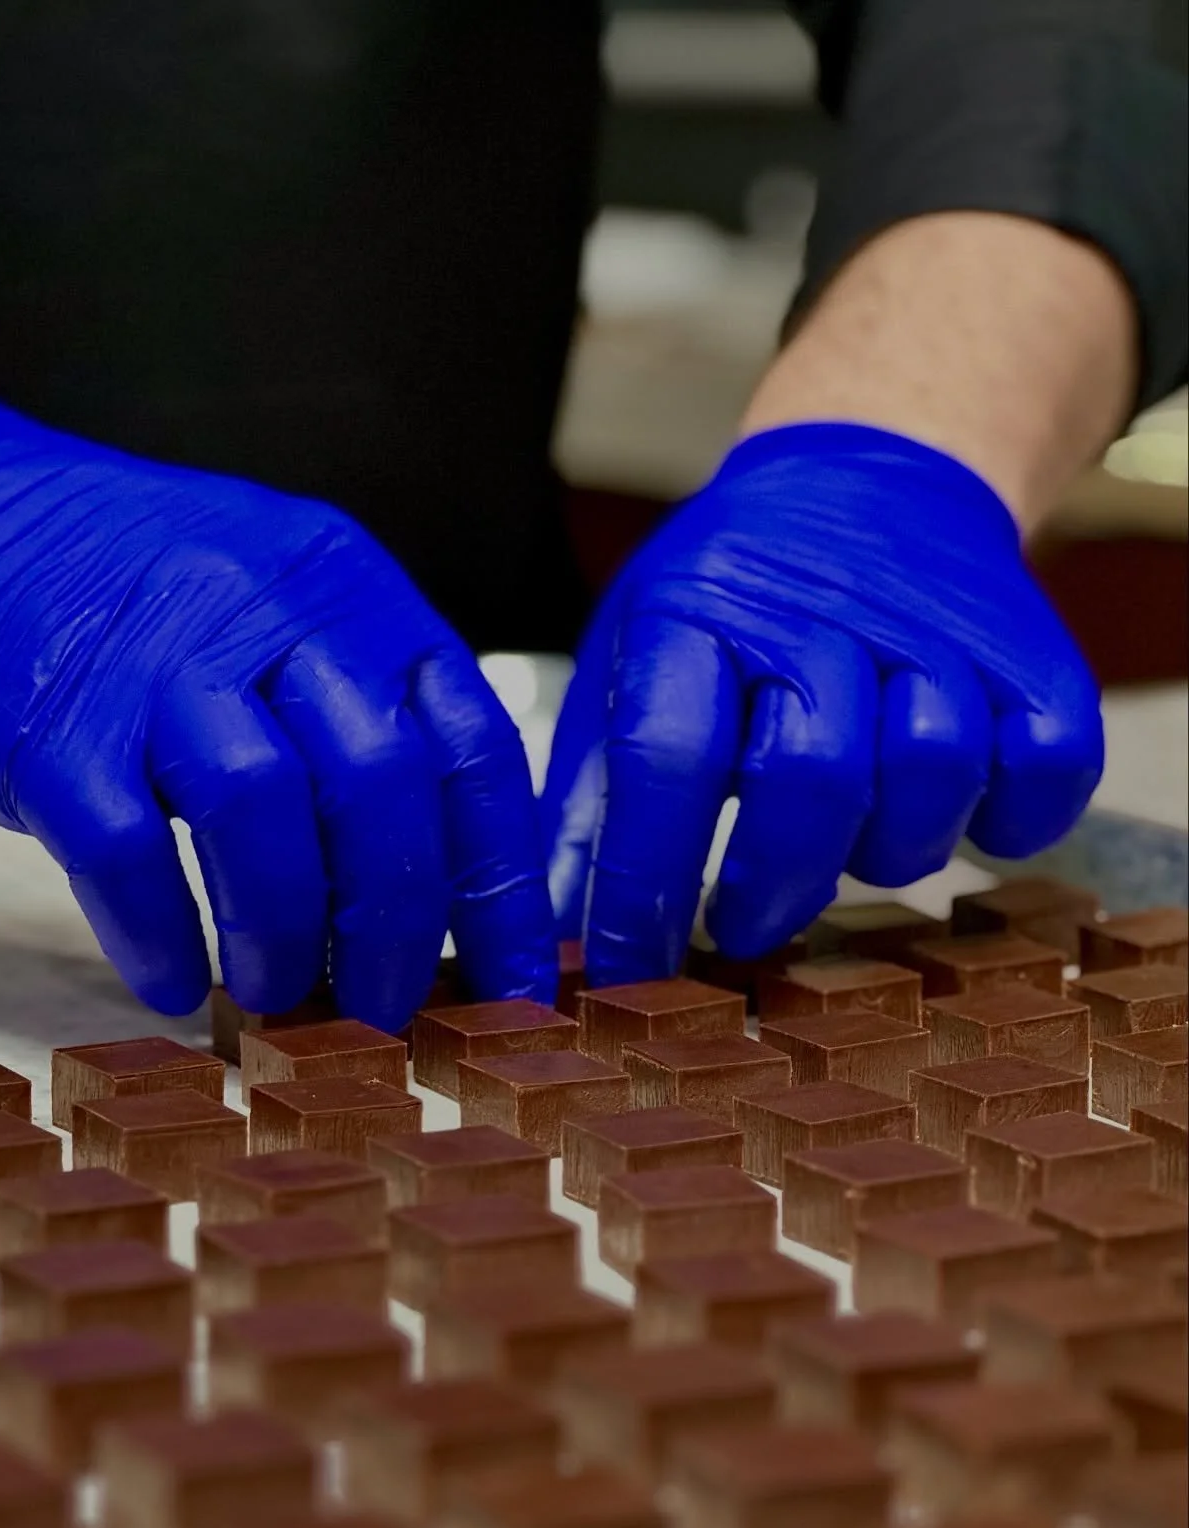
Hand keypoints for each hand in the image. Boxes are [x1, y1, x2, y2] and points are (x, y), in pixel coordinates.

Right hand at [0, 393, 555, 1025]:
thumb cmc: (117, 588)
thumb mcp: (270, 607)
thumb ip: (351, 713)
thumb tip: (428, 883)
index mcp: (342, 589)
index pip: (469, 745)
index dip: (503, 886)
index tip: (510, 987)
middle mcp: (261, 610)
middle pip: (378, 786)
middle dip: (396, 927)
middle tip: (380, 1009)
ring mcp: (150, 663)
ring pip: (259, 812)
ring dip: (281, 933)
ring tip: (273, 994)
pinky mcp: (48, 723)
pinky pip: (123, 850)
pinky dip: (158, 934)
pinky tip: (170, 979)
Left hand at [542, 423, 1103, 981]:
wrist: (867, 478)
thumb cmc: (727, 602)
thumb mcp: (630, 664)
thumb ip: (589, 799)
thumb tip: (554, 941)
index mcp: (697, 613)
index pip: (665, 760)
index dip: (643, 886)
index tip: (627, 975)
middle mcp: (822, 614)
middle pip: (813, 775)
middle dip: (772, 883)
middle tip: (742, 925)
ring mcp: (939, 633)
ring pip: (933, 772)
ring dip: (889, 846)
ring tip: (844, 844)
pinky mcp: (1034, 659)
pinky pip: (1047, 767)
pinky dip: (1011, 818)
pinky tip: (960, 815)